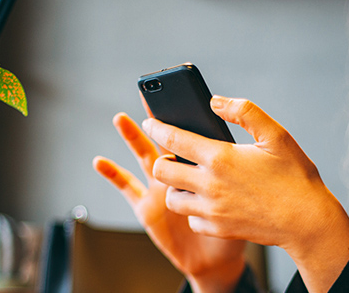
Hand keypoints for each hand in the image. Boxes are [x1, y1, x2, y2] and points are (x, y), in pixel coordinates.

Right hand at [93, 113, 245, 292]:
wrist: (222, 259)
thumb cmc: (237, 221)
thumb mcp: (249, 181)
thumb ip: (246, 151)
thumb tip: (226, 117)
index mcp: (206, 163)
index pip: (193, 133)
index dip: (184, 112)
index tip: (178, 90)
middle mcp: (181, 173)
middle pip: (165, 140)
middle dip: (156, 121)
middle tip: (151, 100)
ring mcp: (161, 189)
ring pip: (145, 156)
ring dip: (132, 138)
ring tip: (121, 119)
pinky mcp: (147, 208)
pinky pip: (127, 187)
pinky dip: (112, 174)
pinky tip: (100, 162)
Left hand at [143, 95, 348, 291]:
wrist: (307, 221)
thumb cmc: (295, 176)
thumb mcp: (275, 135)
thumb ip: (244, 112)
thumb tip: (214, 102)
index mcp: (220, 157)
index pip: (172, 138)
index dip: (156, 126)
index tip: (149, 122)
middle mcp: (210, 185)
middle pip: (162, 170)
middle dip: (161, 158)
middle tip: (173, 154)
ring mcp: (212, 210)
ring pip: (172, 198)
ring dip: (175, 187)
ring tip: (190, 179)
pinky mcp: (218, 229)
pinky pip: (192, 219)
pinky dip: (194, 210)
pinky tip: (209, 201)